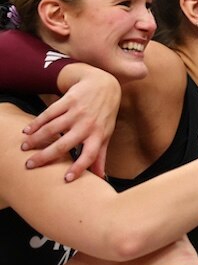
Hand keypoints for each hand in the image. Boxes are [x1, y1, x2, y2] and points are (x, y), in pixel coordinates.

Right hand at [22, 65, 119, 180]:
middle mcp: (88, 125)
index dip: (79, 168)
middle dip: (45, 156)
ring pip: (52, 128)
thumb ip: (100, 156)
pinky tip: (27, 131)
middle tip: (29, 165)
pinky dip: (36, 122)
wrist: (104, 85)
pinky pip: (49, 113)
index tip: (66, 179)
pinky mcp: (69, 100)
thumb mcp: (106, 134)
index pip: (90, 155)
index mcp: (98, 136)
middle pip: (64, 144)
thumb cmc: (104, 115)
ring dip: (36, 139)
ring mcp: (77, 112)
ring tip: (24, 147)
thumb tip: (101, 178)